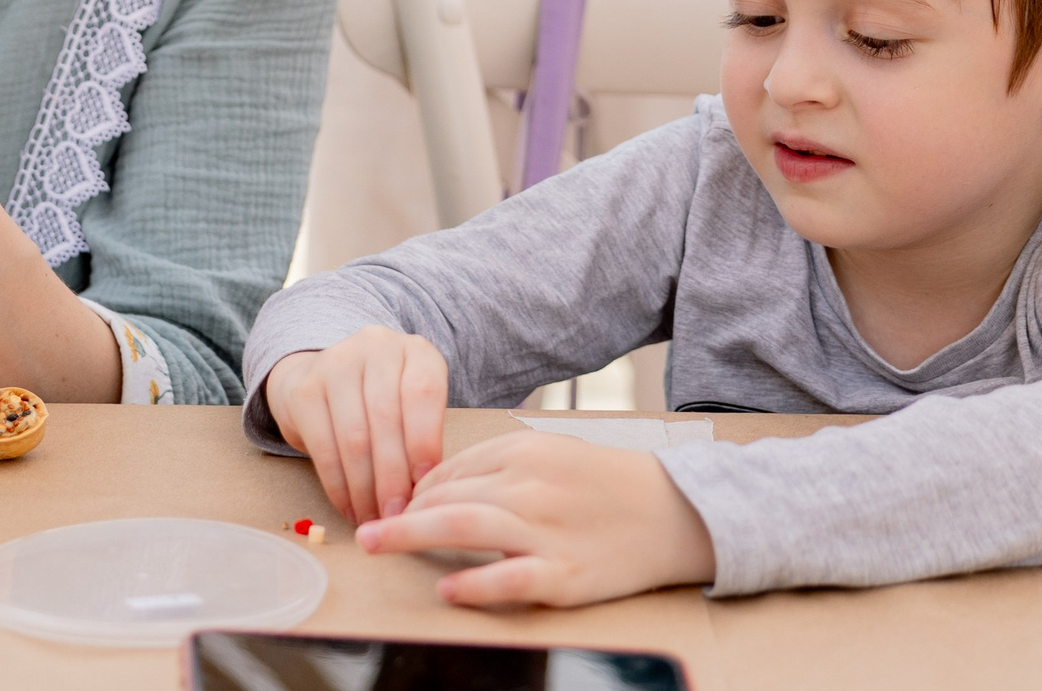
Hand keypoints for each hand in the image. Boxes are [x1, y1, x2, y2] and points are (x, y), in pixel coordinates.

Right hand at [263, 327, 448, 524]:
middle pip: (386, 420)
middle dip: (393, 478)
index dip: (425, 442)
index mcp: (416, 351)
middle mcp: (376, 346)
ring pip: (354, 438)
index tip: (426, 485)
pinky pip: (324, 447)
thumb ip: (421, 440)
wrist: (322, 378)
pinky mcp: (305, 388)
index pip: (423, 394)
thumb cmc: (381, 404)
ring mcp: (336, 362)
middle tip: (397, 517)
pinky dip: (338, 486)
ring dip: (365, 489)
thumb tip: (426, 497)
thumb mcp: (412, 409)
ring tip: (374, 520)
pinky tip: (349, 508)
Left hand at [354, 433, 715, 607]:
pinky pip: (512, 578)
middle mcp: (532, 487)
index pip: (451, 471)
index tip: (394, 510)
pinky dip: (476, 583)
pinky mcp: (566, 575)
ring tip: (378, 545)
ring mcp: (548, 531)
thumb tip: (437, 486)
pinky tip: (448, 589)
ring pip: (468, 528)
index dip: (415, 493)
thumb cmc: (605, 484)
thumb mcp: (550, 455)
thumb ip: (497, 465)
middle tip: (365, 532)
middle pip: (450, 497)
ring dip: (414, 537)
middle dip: (401, 514)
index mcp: (525, 452)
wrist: (676, 511)